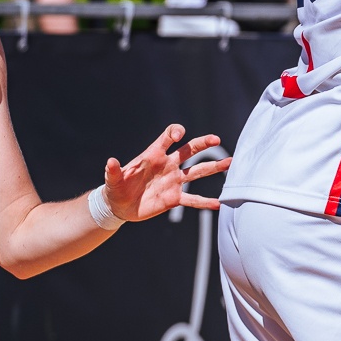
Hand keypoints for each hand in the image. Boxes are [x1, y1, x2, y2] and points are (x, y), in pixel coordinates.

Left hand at [102, 124, 230, 221]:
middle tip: (217, 139)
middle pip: (189, 150)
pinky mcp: (174, 198)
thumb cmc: (116, 188)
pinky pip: (192, 199)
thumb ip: (114, 171)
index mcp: (153, 155)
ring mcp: (173, 181)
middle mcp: (167, 165)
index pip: (168, 137)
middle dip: (203, 144)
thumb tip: (110, 162)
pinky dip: (205, 202)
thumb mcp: (113, 180)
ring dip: (213, 167)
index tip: (179, 136)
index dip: (174, 133)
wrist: (119, 206)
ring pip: (197, 172)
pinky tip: (219, 203)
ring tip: (229, 163)